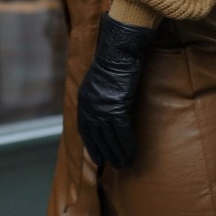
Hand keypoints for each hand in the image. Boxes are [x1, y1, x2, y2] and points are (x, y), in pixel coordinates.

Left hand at [77, 14, 155, 168]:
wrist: (119, 51)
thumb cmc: (113, 60)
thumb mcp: (99, 80)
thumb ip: (99, 95)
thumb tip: (106, 106)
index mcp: (84, 100)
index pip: (85, 129)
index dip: (92, 144)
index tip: (97, 156)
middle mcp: (90, 107)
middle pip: (97, 136)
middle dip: (105, 152)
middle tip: (114, 165)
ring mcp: (102, 108)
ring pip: (110, 138)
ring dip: (118, 153)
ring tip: (125, 164)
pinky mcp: (117, 107)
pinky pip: (122, 132)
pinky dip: (127, 144)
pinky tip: (131, 153)